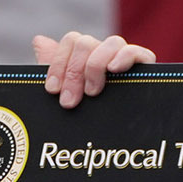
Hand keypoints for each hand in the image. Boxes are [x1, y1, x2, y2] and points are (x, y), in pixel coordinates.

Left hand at [33, 32, 155, 108]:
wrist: (113, 141)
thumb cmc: (84, 116)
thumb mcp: (64, 94)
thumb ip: (52, 69)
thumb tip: (38, 40)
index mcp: (85, 56)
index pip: (71, 41)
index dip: (58, 63)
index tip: (52, 90)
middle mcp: (105, 53)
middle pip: (86, 42)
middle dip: (73, 72)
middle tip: (69, 102)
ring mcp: (125, 59)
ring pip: (112, 42)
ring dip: (95, 66)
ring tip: (92, 92)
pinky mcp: (144, 70)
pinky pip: (137, 52)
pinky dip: (124, 57)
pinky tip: (114, 69)